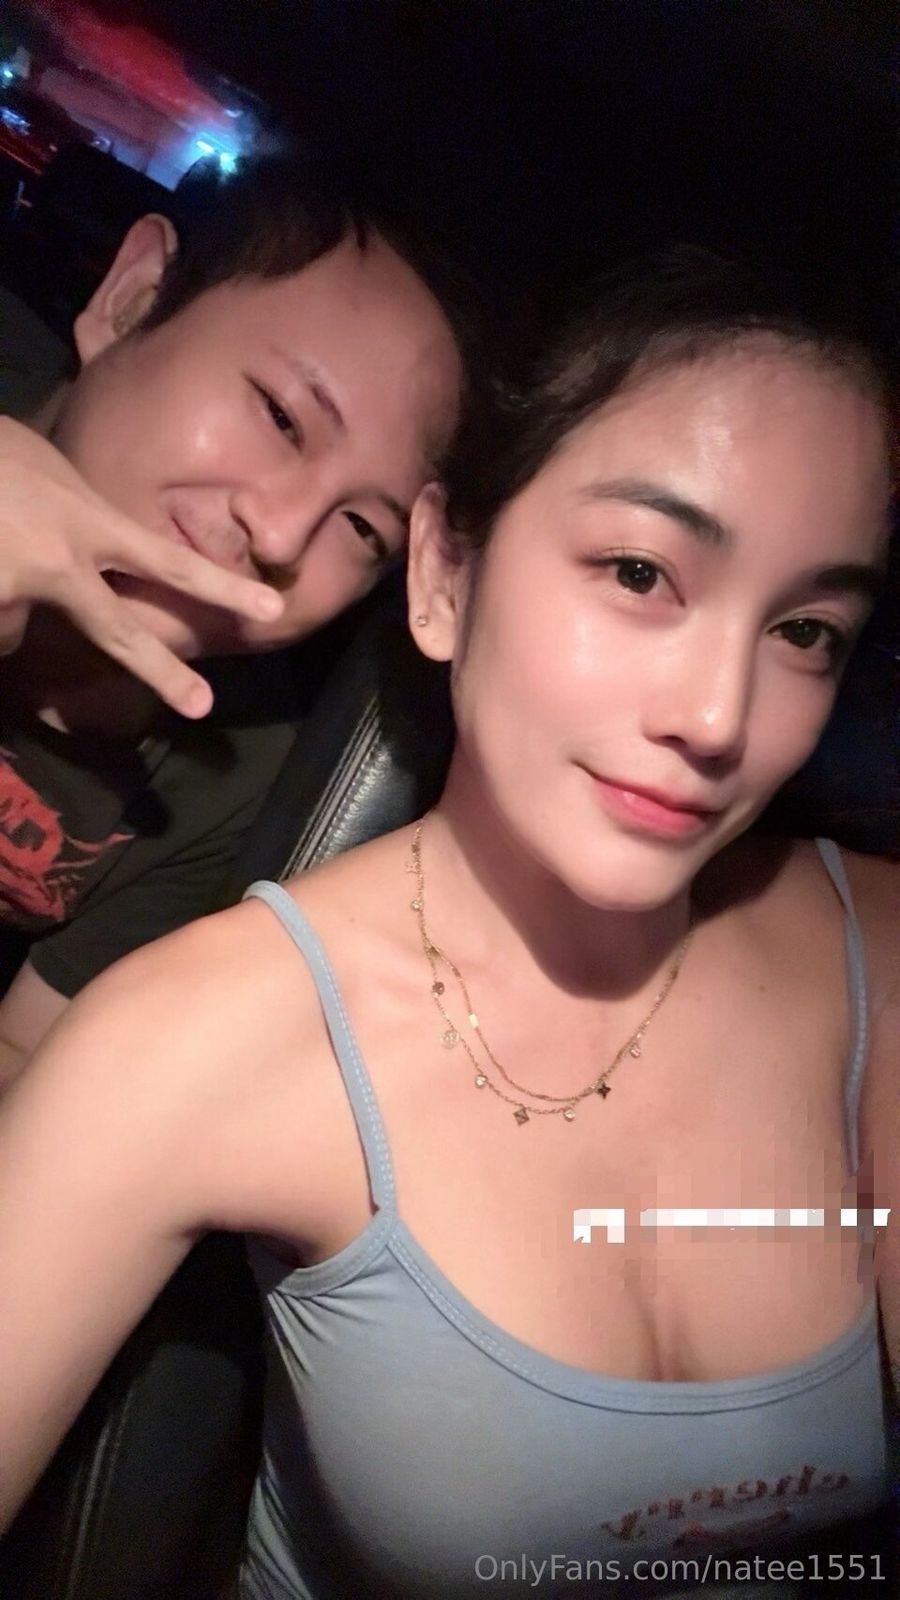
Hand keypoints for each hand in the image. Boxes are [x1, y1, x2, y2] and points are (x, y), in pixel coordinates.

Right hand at [0, 417, 283, 716]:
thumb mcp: (42, 464)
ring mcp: (11, 592)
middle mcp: (57, 565)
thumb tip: (90, 548)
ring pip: (14, 633)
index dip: (219, 586)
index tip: (270, 608)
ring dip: (2, 610)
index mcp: (83, 521)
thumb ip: (76, 511)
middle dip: (162, 671)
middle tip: (202, 707)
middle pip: (119, 632)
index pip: (166, 560)